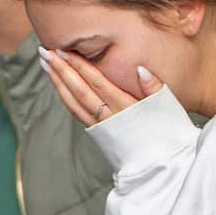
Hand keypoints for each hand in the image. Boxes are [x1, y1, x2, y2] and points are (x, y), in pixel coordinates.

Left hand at [37, 47, 162, 127]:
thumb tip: (140, 69)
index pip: (98, 82)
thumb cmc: (170, 131)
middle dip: (61, 70)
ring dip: (58, 82)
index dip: (79, 65)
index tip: (64, 50)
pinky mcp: (99, 133)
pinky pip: (77, 113)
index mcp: (127, 108)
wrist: (165, 164)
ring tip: (46, 64)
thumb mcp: (169, 107)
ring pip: (74, 102)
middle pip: (80, 91)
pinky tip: (59, 85)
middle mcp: (110, 117)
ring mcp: (102, 127)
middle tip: (46, 52)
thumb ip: (155, 87)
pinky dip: (65, 97)